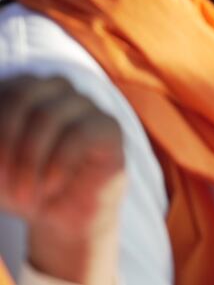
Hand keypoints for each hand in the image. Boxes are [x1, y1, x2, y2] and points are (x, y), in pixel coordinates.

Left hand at [0, 76, 124, 283]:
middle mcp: (56, 90)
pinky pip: (79, 134)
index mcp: (24, 89)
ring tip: (24, 194)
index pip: (4, 91)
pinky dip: (57, 165)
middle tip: (2, 183)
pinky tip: (50, 187)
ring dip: (28, 160)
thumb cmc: (21, 187)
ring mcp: (85, 106)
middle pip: (23, 94)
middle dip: (6, 141)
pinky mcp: (109, 128)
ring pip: (49, 115)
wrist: (62, 218)